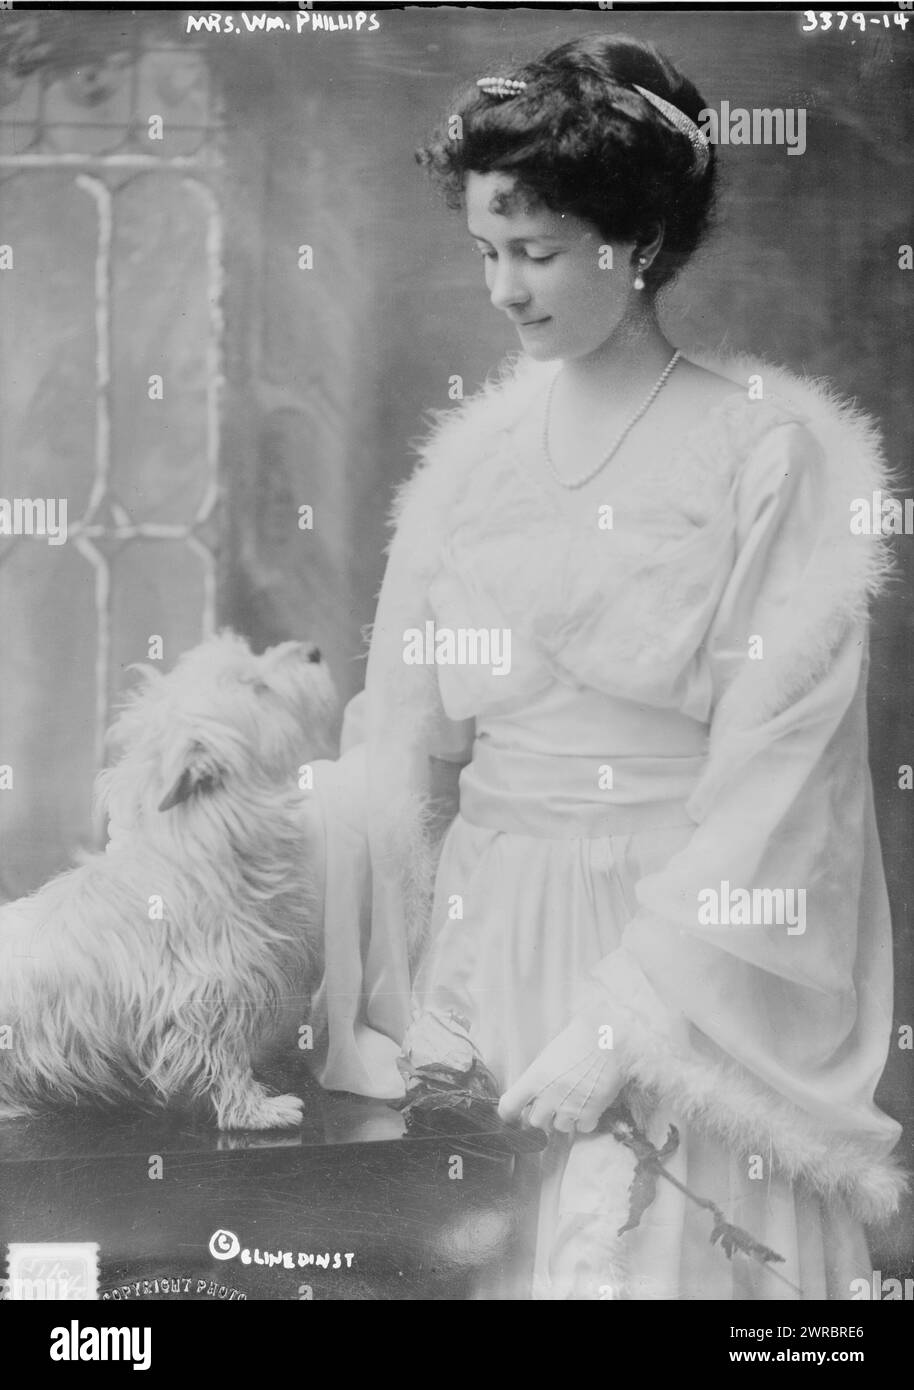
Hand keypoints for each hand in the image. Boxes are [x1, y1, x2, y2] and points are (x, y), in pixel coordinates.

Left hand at [498, 1004, 623, 1135]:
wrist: (608, 1038)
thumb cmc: (578, 1040)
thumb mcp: (549, 1056)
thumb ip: (538, 1078)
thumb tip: (532, 1095)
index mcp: (535, 1078)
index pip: (509, 1106)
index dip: (509, 1114)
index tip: (513, 1115)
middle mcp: (549, 1096)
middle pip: (535, 1122)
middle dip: (542, 1116)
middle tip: (551, 1105)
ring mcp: (570, 1106)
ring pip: (560, 1127)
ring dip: (565, 1118)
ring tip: (574, 1100)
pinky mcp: (591, 1112)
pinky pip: (582, 1128)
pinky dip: (585, 1120)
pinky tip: (589, 1104)